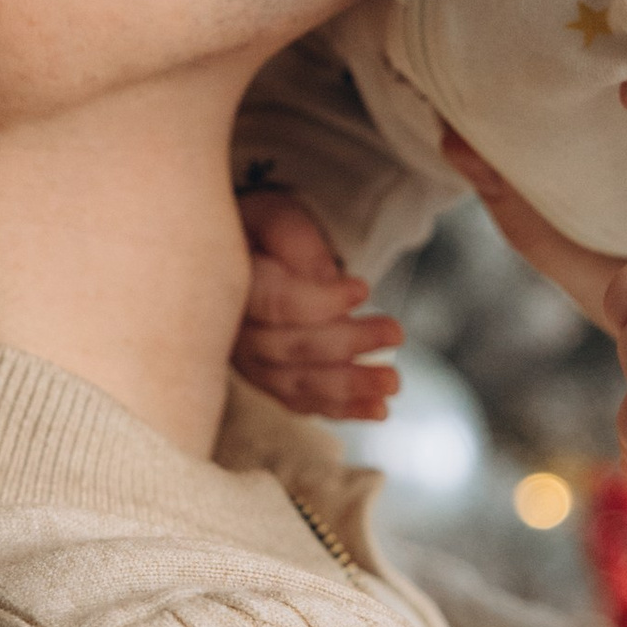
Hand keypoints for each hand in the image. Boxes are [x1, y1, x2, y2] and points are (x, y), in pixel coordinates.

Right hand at [232, 188, 401, 421]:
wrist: (240, 257)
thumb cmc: (260, 232)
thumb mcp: (275, 216)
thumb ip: (296, 243)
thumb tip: (327, 279)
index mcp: (231, 285)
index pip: (275, 303)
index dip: (321, 302)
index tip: (364, 289)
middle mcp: (233, 332)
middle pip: (291, 348)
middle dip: (348, 344)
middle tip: (396, 333)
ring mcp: (248, 363)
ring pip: (298, 383)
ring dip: (349, 388)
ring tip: (392, 383)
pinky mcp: (267, 381)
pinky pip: (301, 402)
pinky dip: (340, 409)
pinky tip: (376, 409)